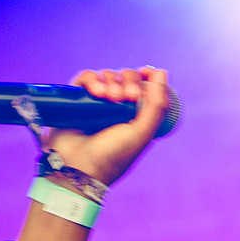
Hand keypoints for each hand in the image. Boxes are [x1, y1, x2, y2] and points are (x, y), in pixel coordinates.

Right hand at [45, 67, 171, 183]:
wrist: (79, 168)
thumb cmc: (112, 156)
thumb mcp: (141, 134)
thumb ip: (157, 106)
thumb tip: (162, 72)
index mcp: (135, 114)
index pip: (144, 85)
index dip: (146, 76)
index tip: (145, 73)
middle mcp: (117, 106)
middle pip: (127, 76)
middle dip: (129, 81)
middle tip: (126, 97)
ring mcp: (97, 102)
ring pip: (108, 75)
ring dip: (111, 81)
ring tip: (107, 97)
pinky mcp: (78, 99)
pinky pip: (86, 77)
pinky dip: (92, 79)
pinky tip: (95, 92)